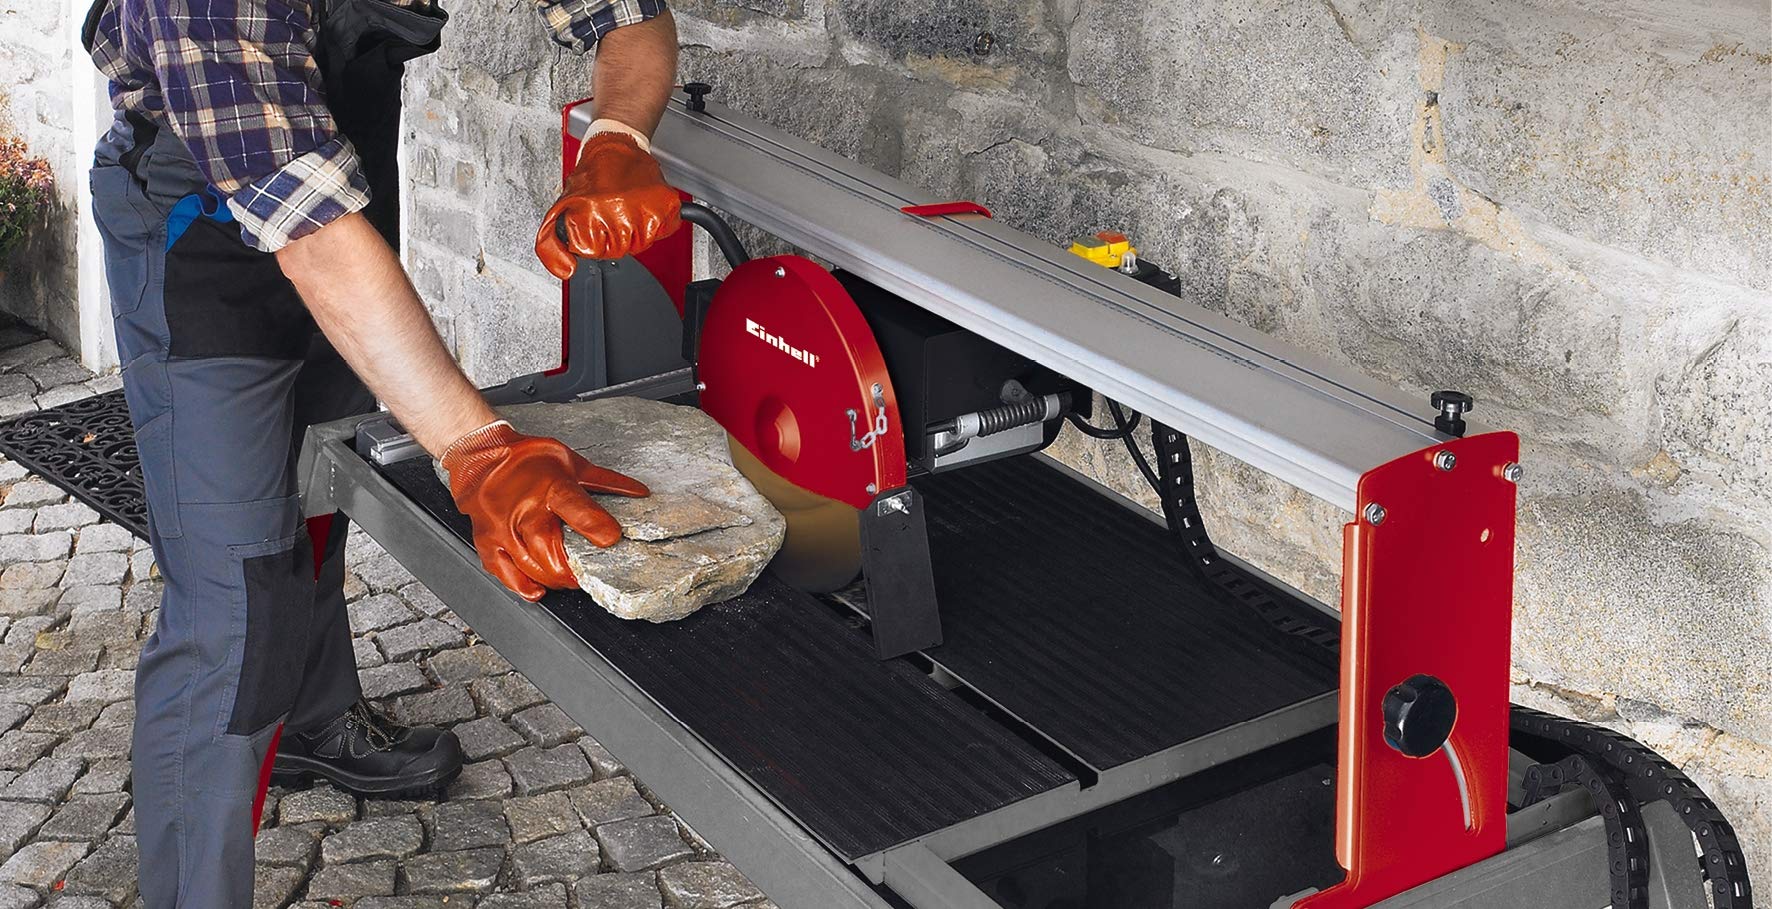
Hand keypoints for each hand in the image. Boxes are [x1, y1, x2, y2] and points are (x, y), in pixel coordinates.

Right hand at [443, 421, 649, 600]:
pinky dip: (521, 585)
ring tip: (567, 579)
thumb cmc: (528, 460)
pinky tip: (537, 590)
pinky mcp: (488, 540)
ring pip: (529, 563)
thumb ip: (605, 481)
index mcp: (550, 485)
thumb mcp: (571, 463)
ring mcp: (503, 526)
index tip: (612, 538)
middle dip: (571, 567)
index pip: (573, 506)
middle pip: (548, 546)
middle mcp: (524, 508)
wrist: (481, 457)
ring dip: (552, 578)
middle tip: (586, 574)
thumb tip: (640, 492)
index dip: (594, 524)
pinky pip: (503, 570)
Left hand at [535, 132, 681, 278]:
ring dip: (635, 230)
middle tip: (611, 210)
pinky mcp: (665, 207)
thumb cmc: (592, 175)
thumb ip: (552, 243)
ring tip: (626, 206)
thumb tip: (565, 270)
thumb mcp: (562, 206)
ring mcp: (643, 211)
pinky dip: (654, 222)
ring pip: (641, 244)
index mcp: (589, 214)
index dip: (593, 239)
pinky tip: (642, 206)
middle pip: (618, 250)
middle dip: (614, 235)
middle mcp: (616, 213)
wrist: (616, 146)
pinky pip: (662, 231)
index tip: (593, 221)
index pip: (593, 252)